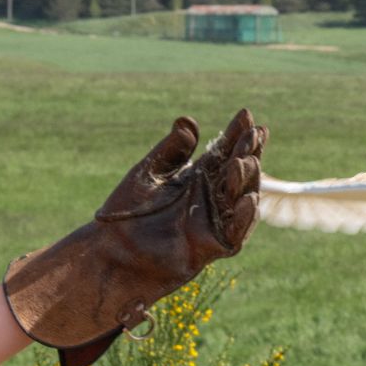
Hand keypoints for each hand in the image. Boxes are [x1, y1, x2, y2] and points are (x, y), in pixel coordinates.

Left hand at [2, 109, 266, 365]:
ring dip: (247, 181)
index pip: (223, 152)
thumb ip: (172, 150)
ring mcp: (214, 221)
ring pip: (242, 198)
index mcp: (196, 177)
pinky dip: (244, 217)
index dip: (236, 134)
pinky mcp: (213, 247)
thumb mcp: (148, 174)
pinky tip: (250, 198)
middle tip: (254, 133)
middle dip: (247, 152)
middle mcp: (210, 198)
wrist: (111, 251)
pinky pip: (237, 232)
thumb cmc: (125, 212)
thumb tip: (188, 120)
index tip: (246, 114)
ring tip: (245, 161)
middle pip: (237, 172)